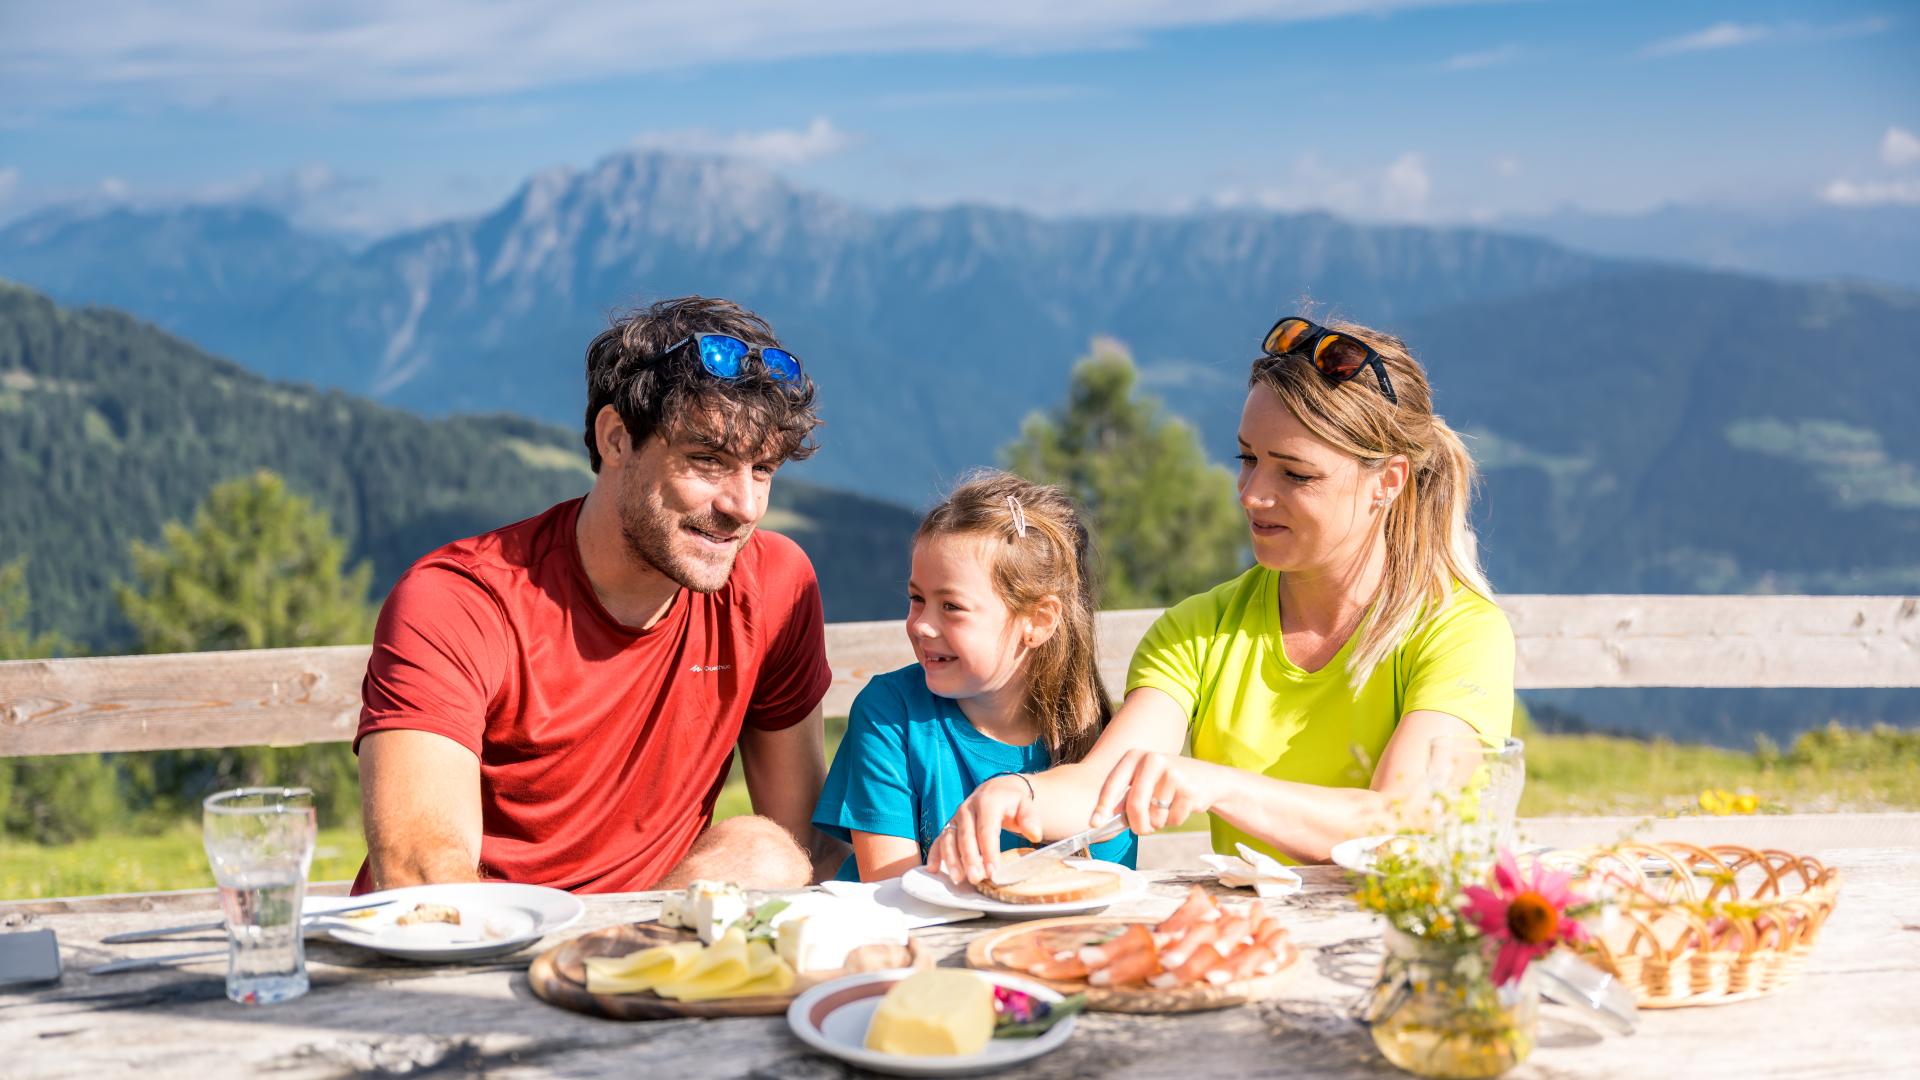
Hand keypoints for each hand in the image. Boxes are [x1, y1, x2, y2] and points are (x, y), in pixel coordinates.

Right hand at [925, 774, 1040, 884]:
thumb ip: (1030, 818)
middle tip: (976, 878)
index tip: (993, 870)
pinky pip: (939, 840)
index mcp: (987, 802)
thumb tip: (1034, 834)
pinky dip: (935, 854)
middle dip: (970, 858)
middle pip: (966, 835)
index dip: (989, 850)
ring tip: (958, 878)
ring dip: (951, 859)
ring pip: (949, 838)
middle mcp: (967, 809)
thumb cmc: (1012, 802)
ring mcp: (956, 818)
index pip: (987, 829)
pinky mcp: (950, 826)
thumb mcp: (1025, 805)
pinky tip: (934, 870)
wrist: (997, 790)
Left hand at [1091, 750, 1218, 836]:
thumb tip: (1102, 819)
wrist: (1209, 779)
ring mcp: (1173, 772)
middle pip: (1135, 804)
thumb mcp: (1144, 781)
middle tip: (1141, 830)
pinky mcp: (1189, 788)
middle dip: (1137, 824)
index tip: (1094, 823)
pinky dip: (1174, 821)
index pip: (1113, 783)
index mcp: (1135, 756)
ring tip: (1166, 810)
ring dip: (1158, 823)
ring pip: (1154, 815)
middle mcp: (1152, 759)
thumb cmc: (1168, 784)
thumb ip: (1126, 796)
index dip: (1103, 805)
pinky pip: (1173, 819)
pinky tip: (1181, 807)